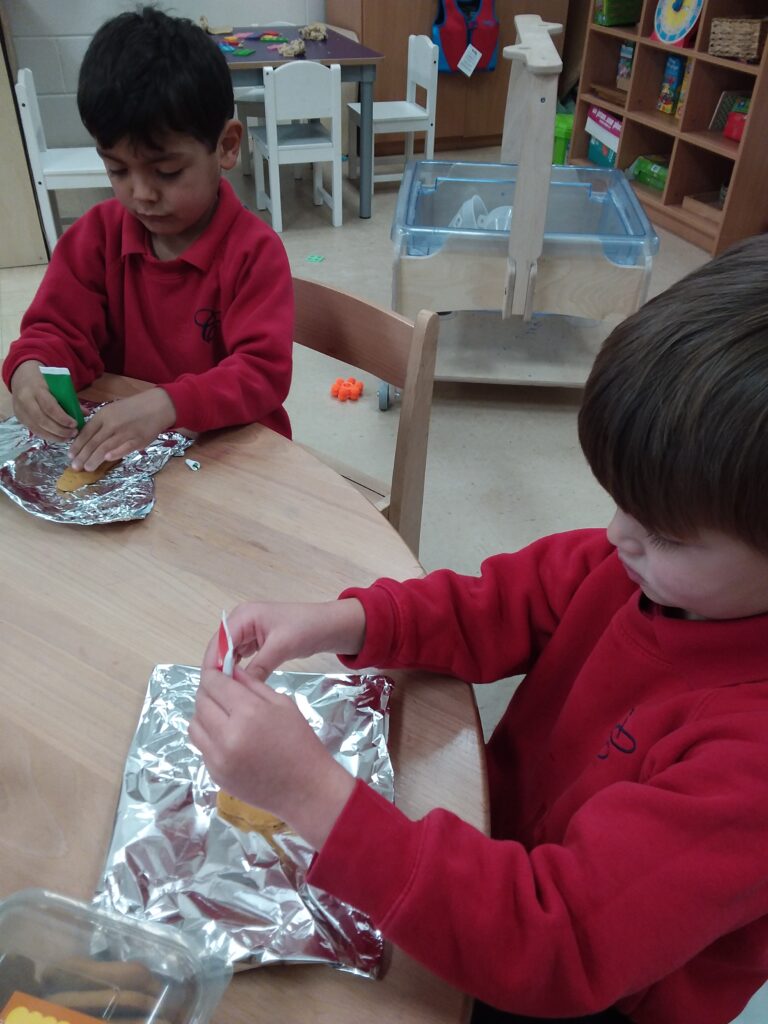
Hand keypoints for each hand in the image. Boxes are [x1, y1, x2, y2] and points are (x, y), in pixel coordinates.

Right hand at [10, 361, 78, 441]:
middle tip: (73, 433)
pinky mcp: (19, 417)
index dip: (62, 418)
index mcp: (36, 388)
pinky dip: (47, 436)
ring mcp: (20, 410)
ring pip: (36, 428)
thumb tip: (86, 414)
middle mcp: (25, 400)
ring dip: (54, 436)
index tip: (75, 424)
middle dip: (59, 430)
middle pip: (42, 420)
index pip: (49, 407)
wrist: (22, 376)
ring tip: (68, 438)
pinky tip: (58, 438)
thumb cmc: (44, 380)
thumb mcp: (57, 384)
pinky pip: (33, 430)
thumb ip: (70, 399)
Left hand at [69, 388, 175, 470]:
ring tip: (87, 468)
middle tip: (75, 467)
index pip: (86, 432)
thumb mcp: (112, 411)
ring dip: (95, 459)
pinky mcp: (138, 439)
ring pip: (106, 447)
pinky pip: (124, 447)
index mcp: (103, 415)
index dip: (77, 445)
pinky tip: (108, 459)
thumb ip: (100, 424)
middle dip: (82, 456)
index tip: (70, 455)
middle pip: (93, 442)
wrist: (156, 406)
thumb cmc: (132, 409)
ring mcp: (125, 432)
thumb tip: (86, 439)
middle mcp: (112, 424)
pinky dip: (116, 453)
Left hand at [189, 665, 354, 848]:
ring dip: (205, 714)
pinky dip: (209, 736)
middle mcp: (226, 735)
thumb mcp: (282, 704)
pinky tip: (228, 738)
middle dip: (209, 691)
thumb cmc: (300, 742)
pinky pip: (201, 746)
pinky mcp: (214, 774)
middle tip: (224, 692)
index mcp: (248, 713)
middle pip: (200, 701)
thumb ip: (252, 684)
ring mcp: (217, 758)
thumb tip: (228, 670)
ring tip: (224, 715)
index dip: (213, 672)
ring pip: (194, 724)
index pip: (213, 682)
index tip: (218, 670)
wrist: (306, 790)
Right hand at [202, 599, 366, 682]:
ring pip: (230, 654)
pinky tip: (238, 685)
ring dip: (227, 671)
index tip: (210, 687)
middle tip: (215, 695)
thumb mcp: (281, 647)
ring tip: (224, 694)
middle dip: (218, 669)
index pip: (219, 642)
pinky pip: (242, 657)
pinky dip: (239, 669)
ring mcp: (249, 631)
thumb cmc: (306, 629)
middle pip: (221, 648)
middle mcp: (242, 621)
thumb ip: (259, 666)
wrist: (329, 625)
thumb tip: (240, 690)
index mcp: (244, 616)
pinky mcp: (257, 641)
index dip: (213, 664)